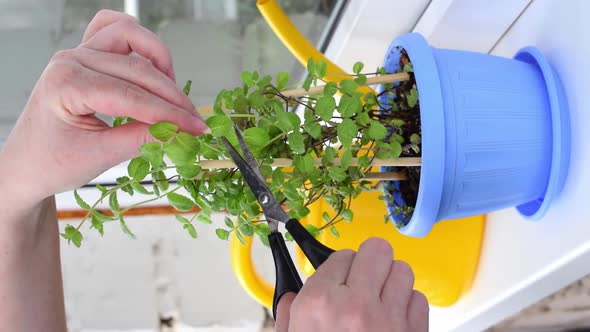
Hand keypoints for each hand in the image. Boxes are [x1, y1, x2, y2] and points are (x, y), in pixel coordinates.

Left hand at [0, 10, 206, 210]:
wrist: (27, 164)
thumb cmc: (51, 163)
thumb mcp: (99, 156)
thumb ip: (142, 139)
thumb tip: (181, 132)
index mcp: (66, 83)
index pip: (132, 96)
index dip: (170, 114)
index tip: (196, 128)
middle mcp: (71, 59)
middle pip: (138, 69)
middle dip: (172, 97)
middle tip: (193, 122)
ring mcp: (77, 53)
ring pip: (130, 36)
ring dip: (158, 61)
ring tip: (172, 94)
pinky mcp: (85, 55)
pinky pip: (114, 31)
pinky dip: (139, 42)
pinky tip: (153, 66)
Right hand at [275, 238, 428, 330]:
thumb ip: (290, 315)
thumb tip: (290, 297)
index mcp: (319, 304)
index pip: (339, 255)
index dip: (339, 267)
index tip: (338, 276)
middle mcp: (355, 306)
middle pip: (376, 249)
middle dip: (369, 260)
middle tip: (363, 276)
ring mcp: (388, 319)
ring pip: (402, 270)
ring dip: (391, 281)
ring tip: (379, 297)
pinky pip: (419, 299)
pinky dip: (407, 305)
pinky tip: (393, 316)